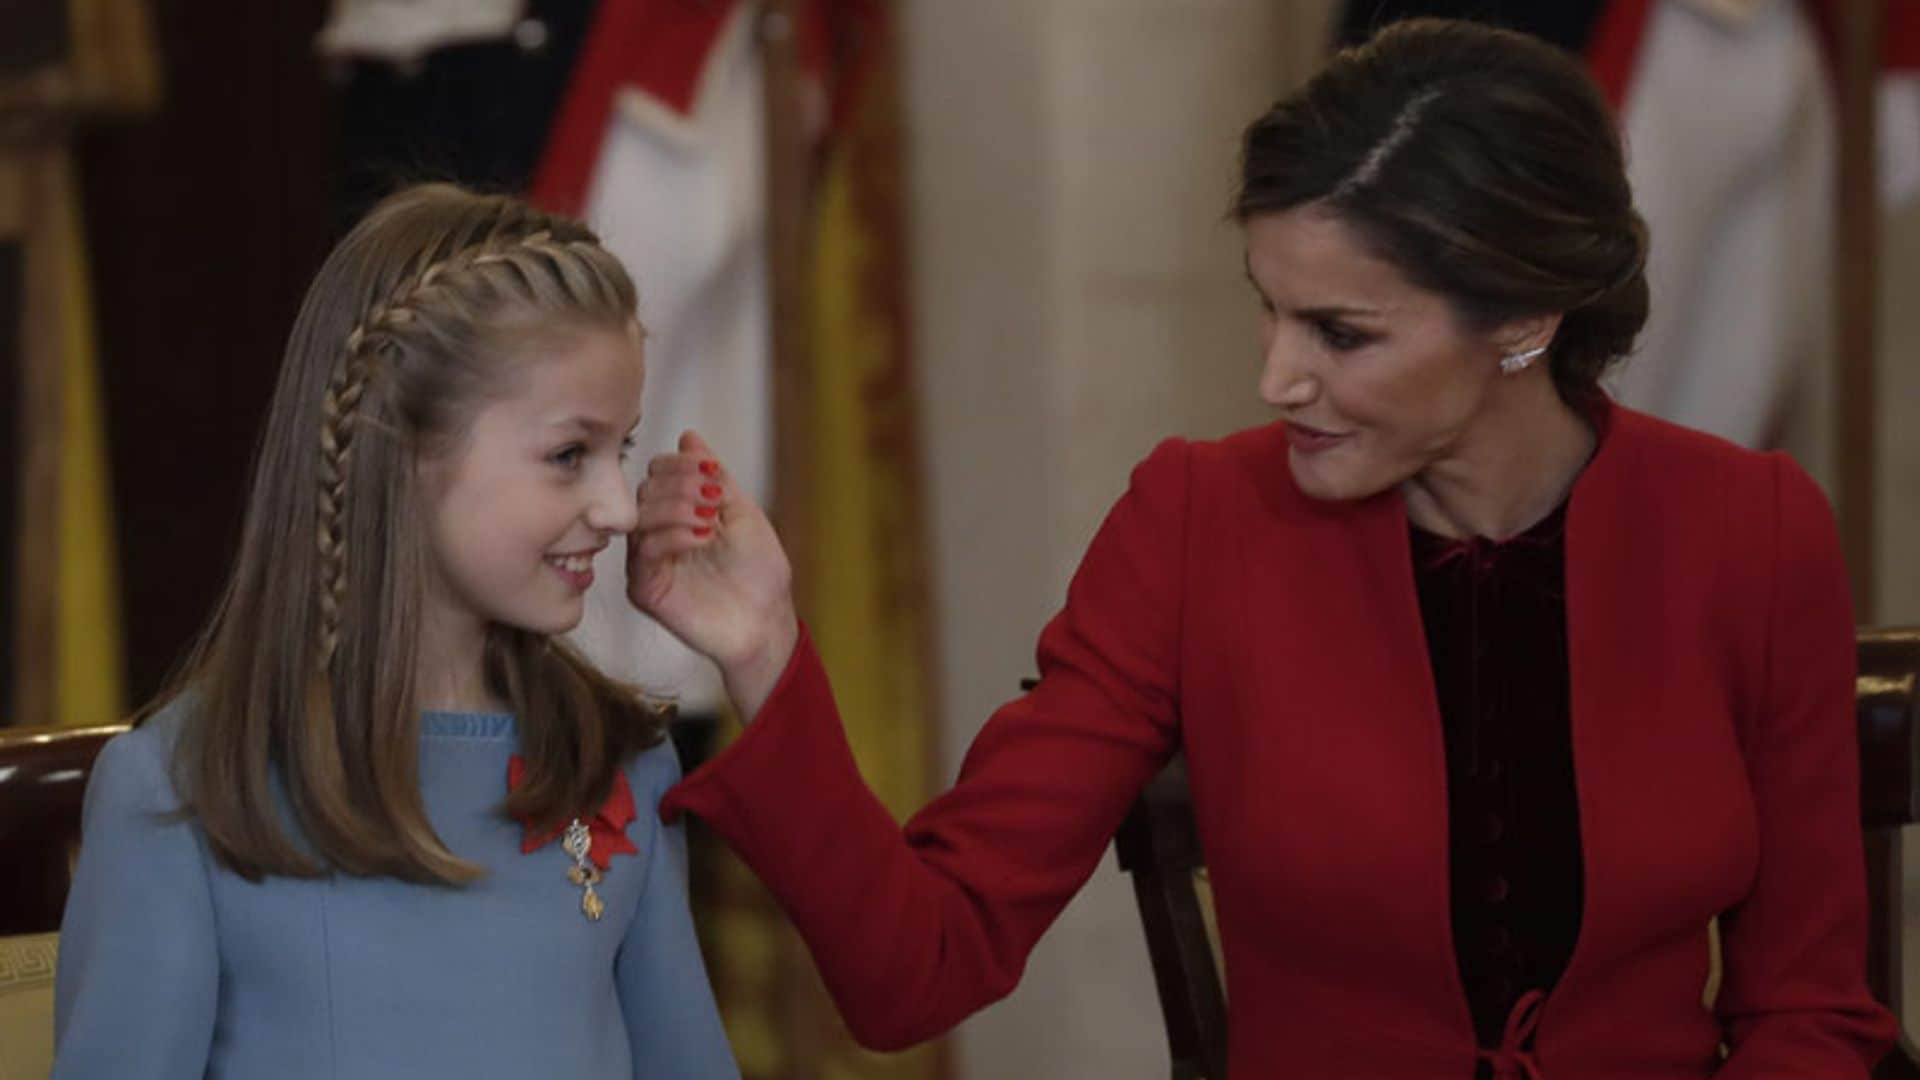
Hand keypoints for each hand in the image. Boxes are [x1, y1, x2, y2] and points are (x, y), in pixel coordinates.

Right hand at [630, 430, 797, 717]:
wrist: (766, 621)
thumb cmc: (760, 573)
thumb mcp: (743, 513)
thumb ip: (714, 477)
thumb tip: (689, 437)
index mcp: (679, 513)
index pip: (658, 473)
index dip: (680, 466)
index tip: (711, 473)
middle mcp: (659, 534)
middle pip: (645, 491)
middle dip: (679, 486)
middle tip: (713, 499)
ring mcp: (649, 562)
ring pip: (639, 517)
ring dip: (676, 508)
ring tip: (710, 521)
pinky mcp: (645, 589)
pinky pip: (642, 552)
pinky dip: (672, 536)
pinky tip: (702, 538)